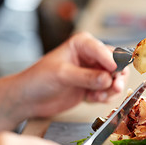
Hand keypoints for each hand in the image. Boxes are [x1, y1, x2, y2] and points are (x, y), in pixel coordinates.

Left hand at [0, 32, 128, 134]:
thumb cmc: (37, 79)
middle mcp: (90, 57)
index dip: (112, 61)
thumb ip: (86, 77)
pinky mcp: (92, 87)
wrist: (28, 99)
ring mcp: (92, 73)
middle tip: (115, 87)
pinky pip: (107, 91)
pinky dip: (104, 97)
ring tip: (98, 95)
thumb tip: (107, 79)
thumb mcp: (62, 75)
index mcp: (82, 44)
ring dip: (110, 89)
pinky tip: (92, 98)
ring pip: (114, 79)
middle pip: (115, 64)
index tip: (114, 72)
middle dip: (117, 76)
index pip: (104, 50)